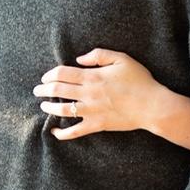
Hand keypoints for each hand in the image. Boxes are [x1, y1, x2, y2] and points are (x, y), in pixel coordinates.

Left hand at [33, 48, 163, 139]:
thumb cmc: (139, 80)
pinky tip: (54, 132)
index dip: (50, 74)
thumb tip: (79, 59)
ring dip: (49, 108)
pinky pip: (75, 131)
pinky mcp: (96, 125)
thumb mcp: (122, 59)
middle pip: (57, 90)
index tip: (45, 76)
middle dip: (43, 90)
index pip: (62, 73)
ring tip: (43, 106)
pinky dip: (62, 133)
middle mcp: (88, 94)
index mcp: (92, 76)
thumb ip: (99, 55)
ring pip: (62, 110)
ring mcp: (91, 111)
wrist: (152, 105)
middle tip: (37, 90)